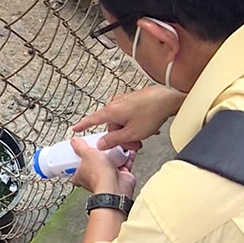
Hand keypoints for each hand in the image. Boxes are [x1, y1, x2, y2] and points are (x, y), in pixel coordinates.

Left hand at [70, 137, 136, 197]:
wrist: (115, 186)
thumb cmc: (98, 175)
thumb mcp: (87, 154)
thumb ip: (80, 147)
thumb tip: (74, 141)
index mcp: (81, 175)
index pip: (76, 168)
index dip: (78, 160)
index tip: (81, 150)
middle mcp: (95, 177)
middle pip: (96, 162)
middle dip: (100, 153)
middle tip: (102, 144)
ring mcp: (108, 177)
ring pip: (111, 162)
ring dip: (115, 153)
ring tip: (115, 144)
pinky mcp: (121, 175)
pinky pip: (124, 163)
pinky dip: (127, 156)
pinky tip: (127, 149)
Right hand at [72, 85, 186, 150]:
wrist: (168, 97)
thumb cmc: (151, 112)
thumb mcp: (131, 133)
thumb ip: (114, 140)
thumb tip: (101, 144)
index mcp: (111, 111)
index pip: (92, 120)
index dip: (83, 126)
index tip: (75, 129)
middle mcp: (115, 104)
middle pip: (111, 126)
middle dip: (121, 137)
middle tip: (132, 145)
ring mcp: (125, 101)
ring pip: (122, 122)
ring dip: (130, 132)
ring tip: (143, 136)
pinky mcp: (134, 101)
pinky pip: (130, 116)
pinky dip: (136, 124)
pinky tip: (148, 128)